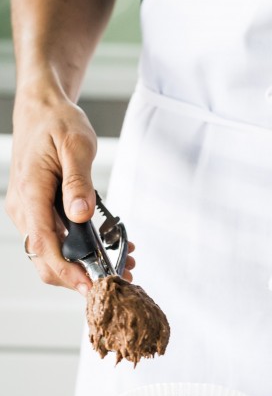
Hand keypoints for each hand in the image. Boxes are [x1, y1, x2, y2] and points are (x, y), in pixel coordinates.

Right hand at [5, 86, 134, 291]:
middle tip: (120, 278)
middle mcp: (24, 209)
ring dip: (85, 264)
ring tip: (124, 262)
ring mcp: (29, 212)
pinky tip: (110, 247)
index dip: (68, 271)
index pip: (45, 245)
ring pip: (53, 252)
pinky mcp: (38, 211)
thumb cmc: (57, 121)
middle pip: (46, 259)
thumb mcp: (76, 146)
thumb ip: (78, 182)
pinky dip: (82, 249)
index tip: (92, 286)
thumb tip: (80, 214)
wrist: (42, 109)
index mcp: (30, 193)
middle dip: (82, 275)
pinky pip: (57, 238)